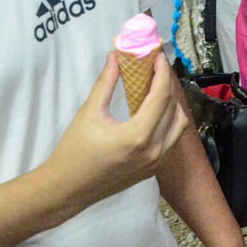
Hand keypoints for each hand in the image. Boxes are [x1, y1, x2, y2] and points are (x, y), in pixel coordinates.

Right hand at [36, 52, 189, 211]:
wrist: (66, 189)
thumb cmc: (74, 151)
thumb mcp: (89, 112)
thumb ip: (106, 82)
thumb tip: (115, 56)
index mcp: (137, 136)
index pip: (161, 96)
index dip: (162, 72)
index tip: (158, 56)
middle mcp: (153, 151)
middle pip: (173, 108)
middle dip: (167, 84)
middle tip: (156, 68)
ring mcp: (156, 163)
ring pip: (179, 125)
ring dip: (172, 104)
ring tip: (157, 88)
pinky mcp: (153, 170)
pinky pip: (172, 140)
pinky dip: (169, 122)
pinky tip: (155, 111)